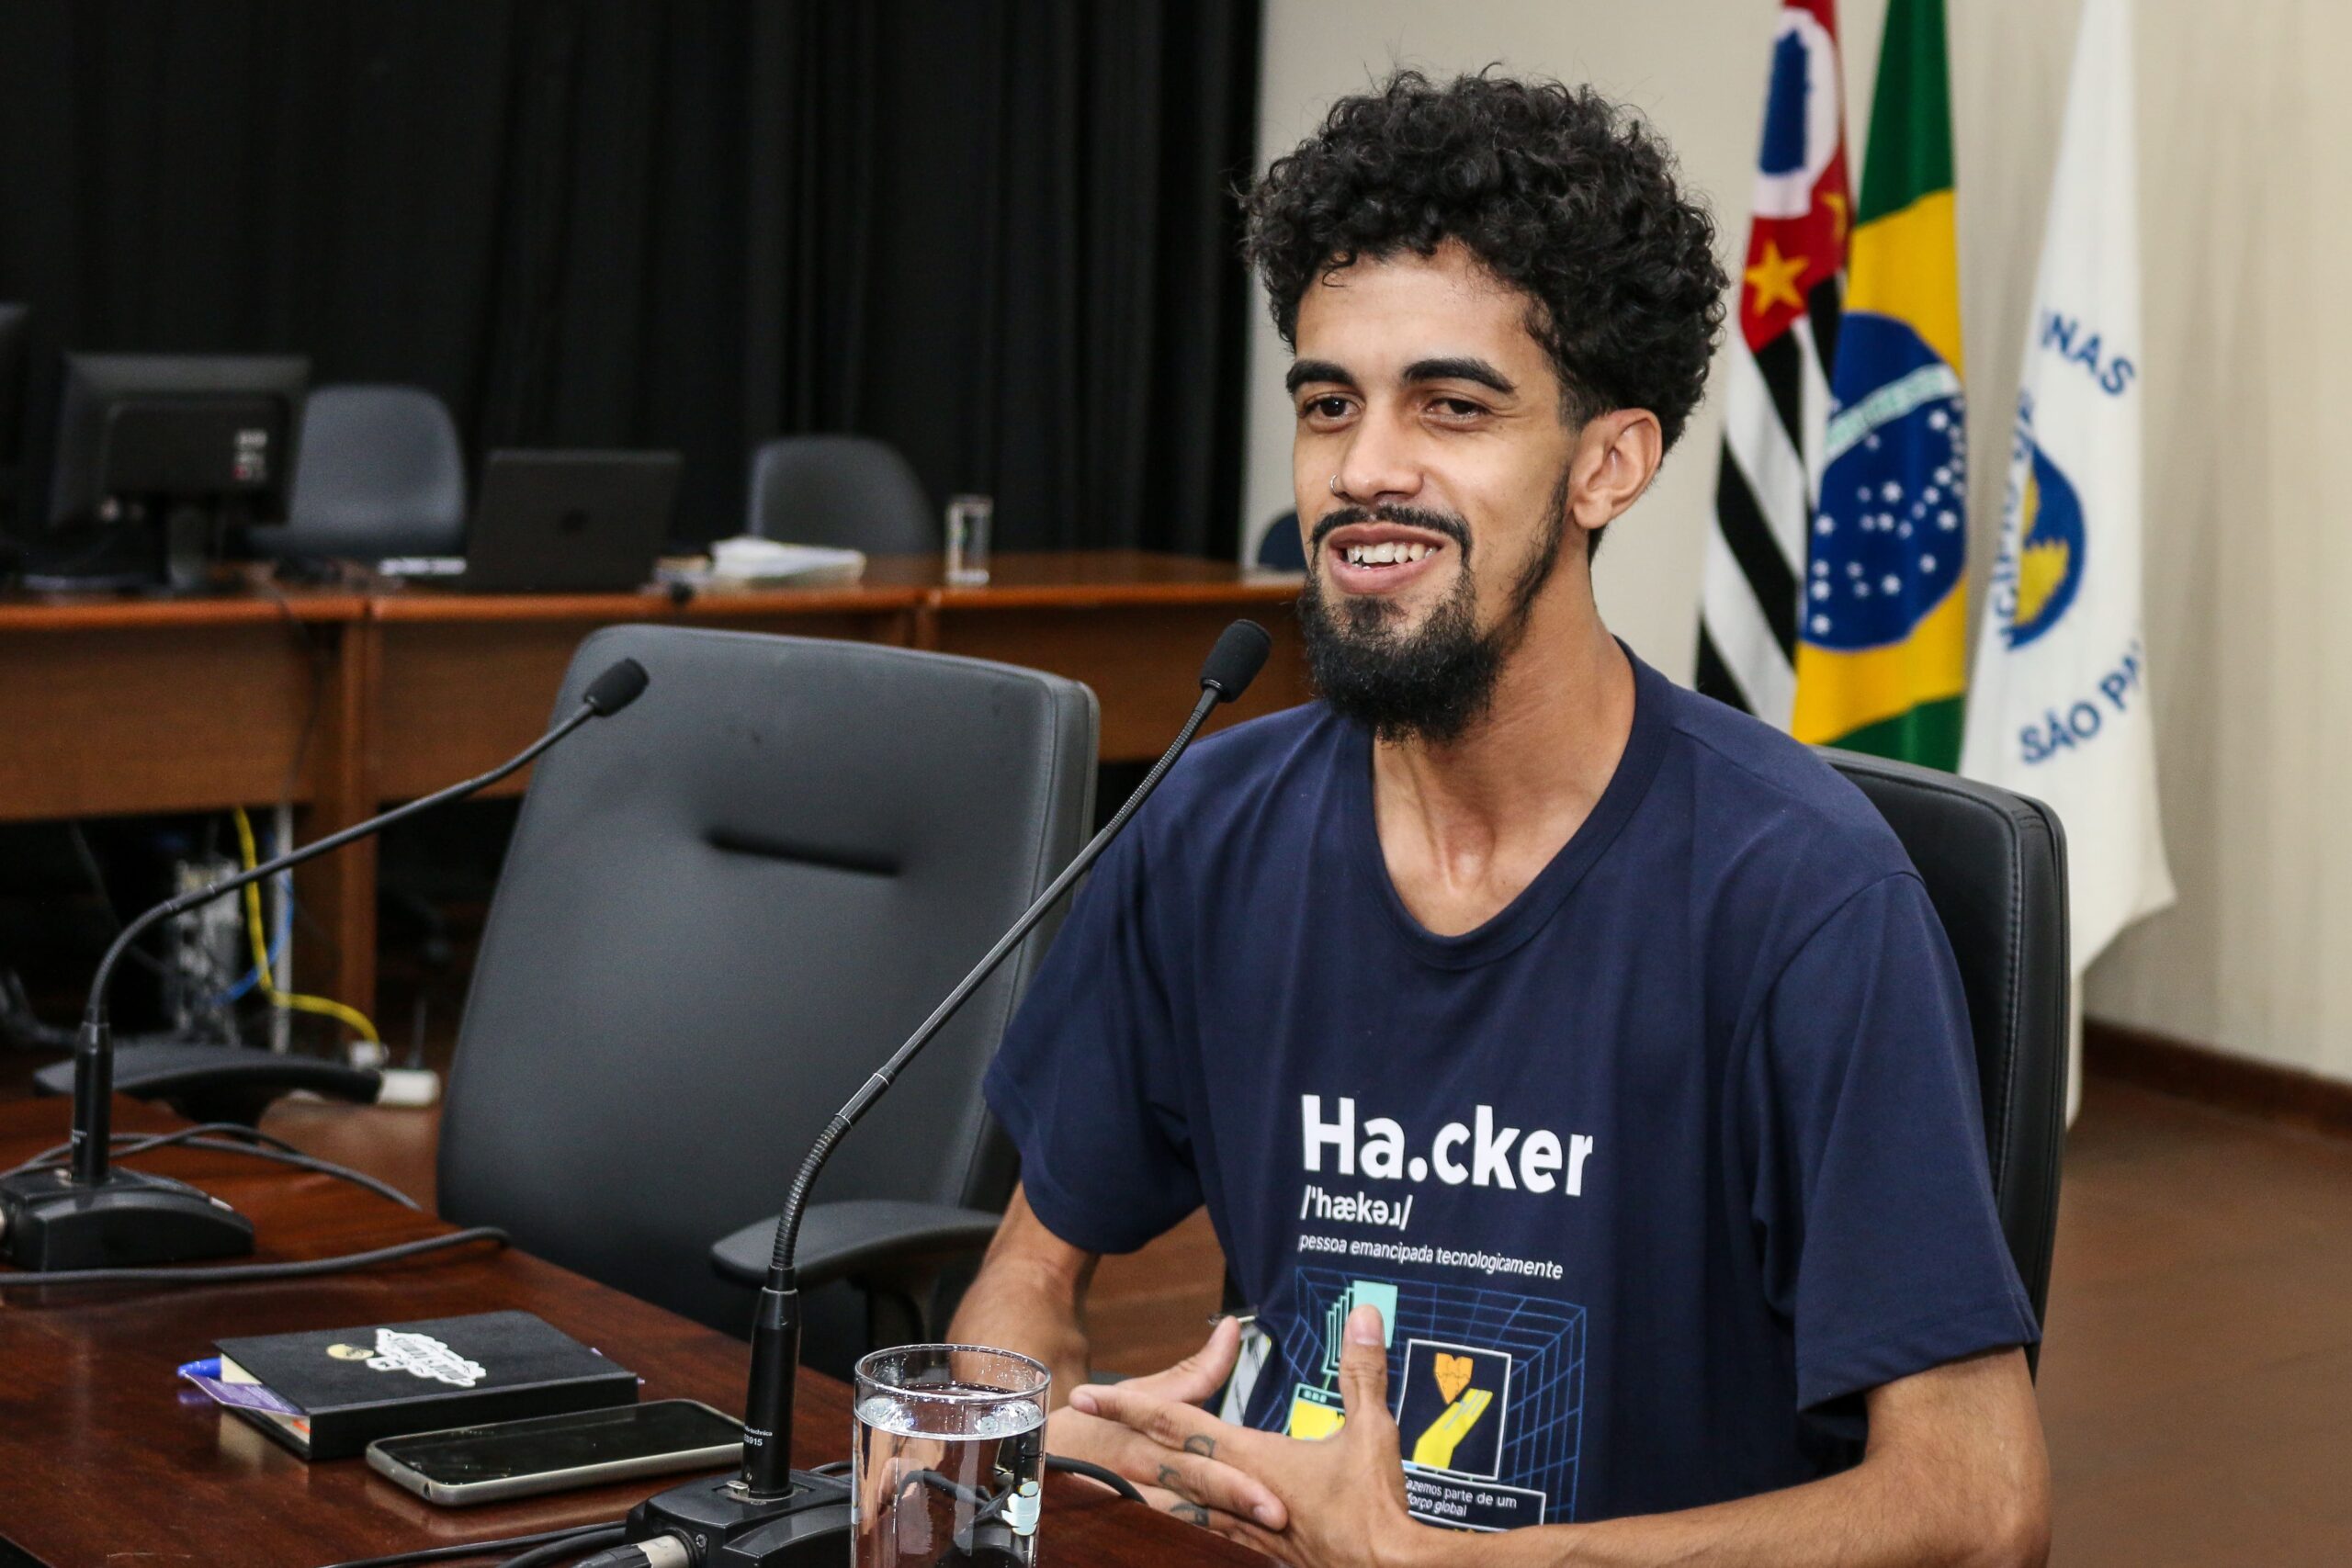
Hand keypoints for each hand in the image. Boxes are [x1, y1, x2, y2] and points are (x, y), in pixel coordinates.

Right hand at [1045, 1315, 1289, 1542]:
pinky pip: (1161, 1539)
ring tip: (1264, 1542)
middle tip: (1277, 1514)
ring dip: (1219, 1530)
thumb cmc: (1094, 1429)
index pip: (1189, 1441)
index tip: (1271, 1490)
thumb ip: (1195, 1371)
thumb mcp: (1139, 1396)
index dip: (1230, 1467)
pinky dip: (1191, 1545)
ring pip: (1178, 1519)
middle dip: (1234, 1497)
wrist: (1028, 1466)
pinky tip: (1229, 1551)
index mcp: (1141, 1429)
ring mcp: (1125, 1502)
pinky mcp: (1118, 1524)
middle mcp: (1134, 1465)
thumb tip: (1235, 1327)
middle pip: (1190, 1483)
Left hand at [1070, 1304, 1425, 1567]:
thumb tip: (1363, 1314)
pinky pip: (1210, 1534)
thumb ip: (1362, 1370)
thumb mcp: (1372, 1430)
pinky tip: (1186, 1522)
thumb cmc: (1376, 1510)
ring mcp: (1244, 1529)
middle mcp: (1235, 1495)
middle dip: (1121, 1436)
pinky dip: (1189, 1522)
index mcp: (1250, 1458)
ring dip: (1147, 1484)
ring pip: (1179, 1503)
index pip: (1174, 1422)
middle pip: (1164, 1458)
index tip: (1086, 1394)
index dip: (1127, 1405)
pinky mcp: (1262, 1552)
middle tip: (1082, 1420)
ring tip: (1113, 1474)